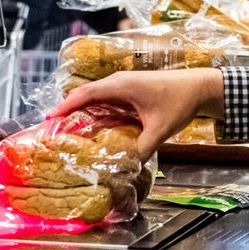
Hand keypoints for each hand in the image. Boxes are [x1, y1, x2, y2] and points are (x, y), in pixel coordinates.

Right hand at [54, 68, 223, 158]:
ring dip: (78, 109)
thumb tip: (125, 167)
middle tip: (51, 127)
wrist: (200, 87)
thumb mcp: (160, 130)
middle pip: (85, 94)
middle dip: (66, 109)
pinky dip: (93, 110)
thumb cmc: (180, 102)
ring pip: (94, 96)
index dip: (65, 105)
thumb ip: (141, 149)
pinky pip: (105, 99)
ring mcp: (123, 85)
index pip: (85, 94)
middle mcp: (118, 82)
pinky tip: (89, 124)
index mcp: (121, 86)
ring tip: (64, 127)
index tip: (49, 118)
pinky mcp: (129, 90)